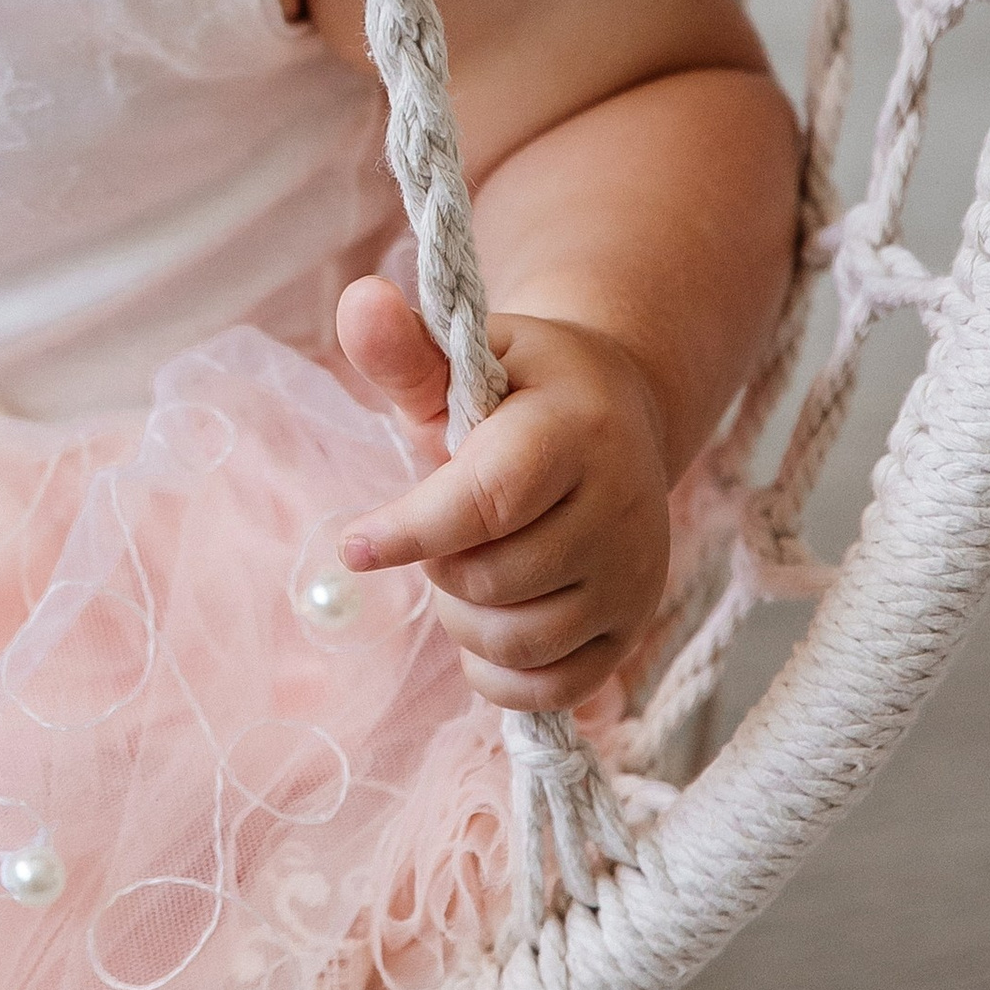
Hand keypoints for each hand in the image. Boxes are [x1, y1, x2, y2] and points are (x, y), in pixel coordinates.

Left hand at [333, 276, 671, 712]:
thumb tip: (358, 300)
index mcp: (574, 429)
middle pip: (490, 579)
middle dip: (438, 561)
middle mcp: (621, 506)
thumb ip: (407, 350)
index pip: (487, 501)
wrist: (616, 414)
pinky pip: (547, 689)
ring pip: (516, 641)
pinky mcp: (633, 629)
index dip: (413, 531)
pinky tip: (488, 620)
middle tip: (441, 525)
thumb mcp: (463, 359)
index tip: (354, 544)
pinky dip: (497, 671)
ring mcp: (635, 575)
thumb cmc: (516, 389)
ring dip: (462, 617)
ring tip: (466, 565)